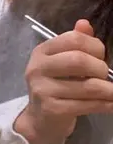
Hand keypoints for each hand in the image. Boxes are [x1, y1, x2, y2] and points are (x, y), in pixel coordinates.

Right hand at [14, 19, 112, 143]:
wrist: (40, 120)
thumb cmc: (55, 87)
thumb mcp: (62, 62)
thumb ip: (75, 43)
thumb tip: (84, 24)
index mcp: (42, 52)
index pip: (73, 39)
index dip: (95, 46)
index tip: (101, 56)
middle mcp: (38, 68)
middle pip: (79, 60)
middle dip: (100, 68)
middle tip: (104, 75)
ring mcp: (43, 90)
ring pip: (87, 86)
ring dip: (108, 90)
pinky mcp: (52, 109)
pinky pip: (87, 105)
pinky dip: (105, 105)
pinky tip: (112, 104)